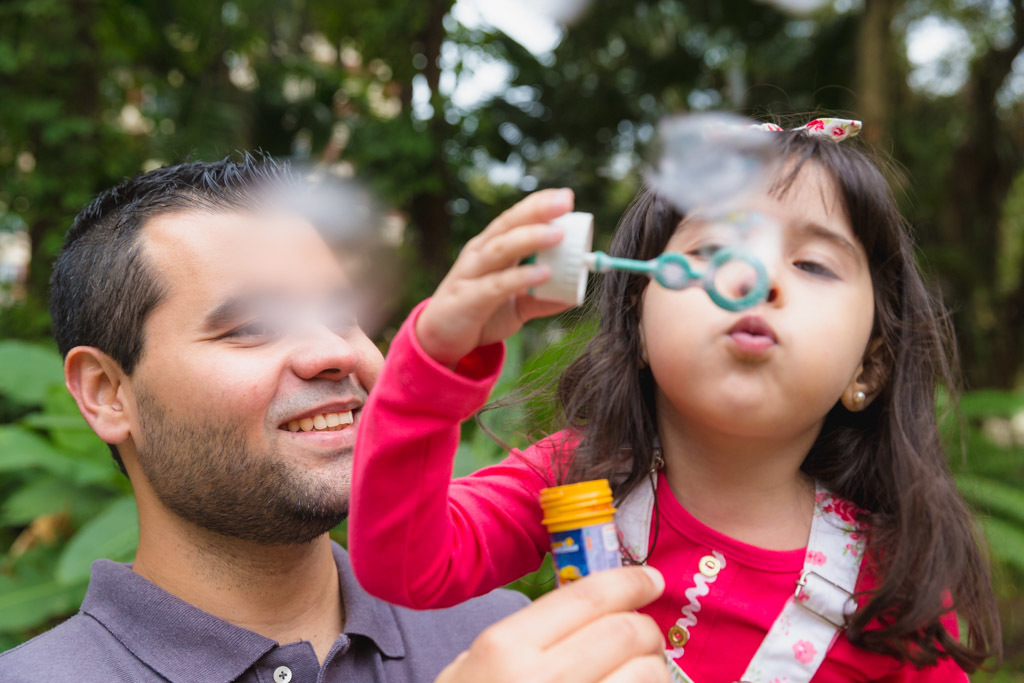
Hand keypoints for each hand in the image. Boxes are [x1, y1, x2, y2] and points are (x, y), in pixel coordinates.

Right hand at [416, 189, 575, 367]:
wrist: (438, 341)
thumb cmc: (478, 314)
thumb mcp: (516, 306)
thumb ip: (542, 299)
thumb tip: (575, 296)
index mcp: (490, 248)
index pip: (514, 218)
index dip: (538, 205)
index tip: (566, 196)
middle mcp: (478, 254)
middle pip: (507, 225)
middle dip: (536, 211)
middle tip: (565, 202)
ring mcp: (470, 274)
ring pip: (500, 248)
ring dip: (530, 238)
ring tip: (558, 233)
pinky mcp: (467, 299)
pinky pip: (496, 285)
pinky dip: (520, 277)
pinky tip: (544, 273)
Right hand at [435, 566, 668, 682]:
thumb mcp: (467, 671)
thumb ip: (520, 638)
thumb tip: (586, 612)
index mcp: (506, 648)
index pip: (587, 596)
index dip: (630, 581)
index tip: (650, 579)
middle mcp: (545, 678)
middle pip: (625, 631)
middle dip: (646, 627)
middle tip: (645, 634)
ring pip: (646, 673)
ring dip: (653, 667)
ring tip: (641, 671)